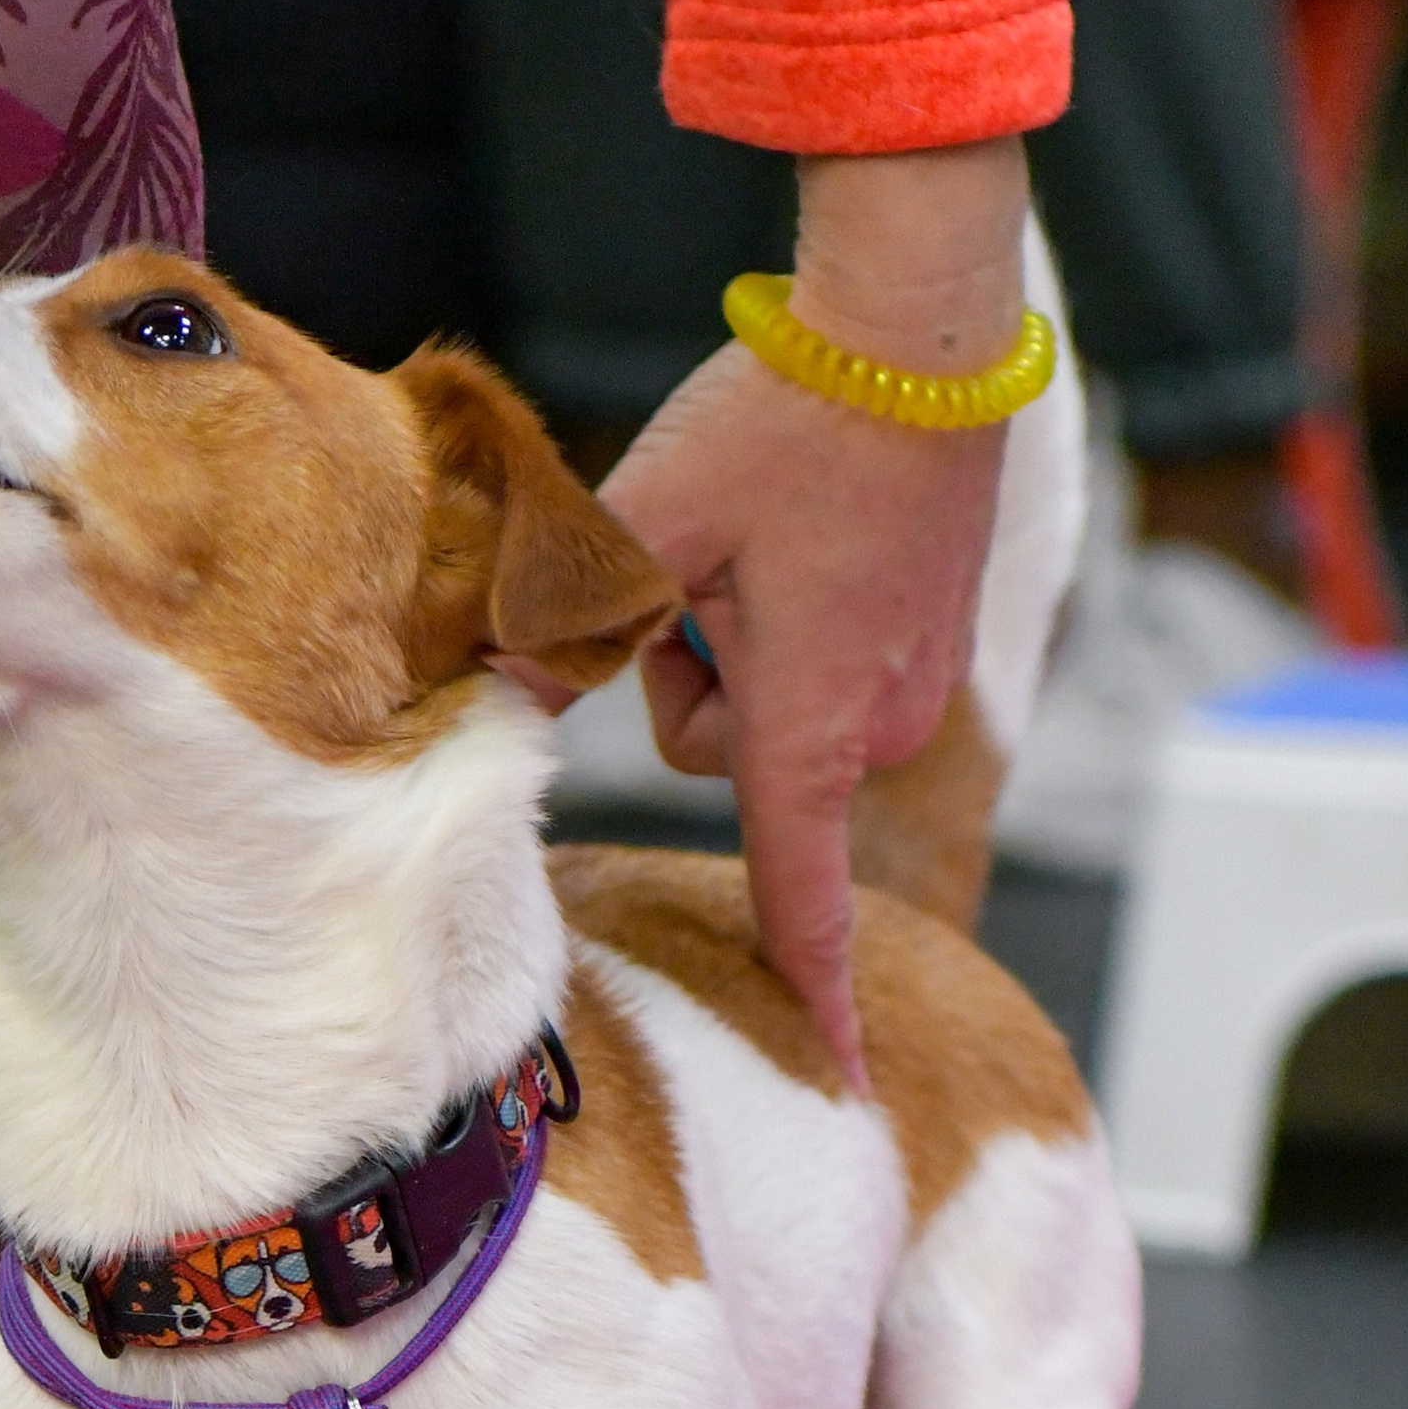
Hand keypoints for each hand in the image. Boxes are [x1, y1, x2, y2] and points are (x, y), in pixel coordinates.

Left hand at [605, 141, 1028, 1092]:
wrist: (919, 328)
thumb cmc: (785, 422)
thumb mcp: (642, 523)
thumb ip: (560, 624)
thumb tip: (480, 700)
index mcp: (806, 723)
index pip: (799, 896)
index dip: (813, 996)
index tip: (846, 1080)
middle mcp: (872, 723)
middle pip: (722, 751)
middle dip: (689, 673)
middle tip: (706, 566)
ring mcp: (911, 680)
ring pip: (768, 702)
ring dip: (736, 635)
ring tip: (760, 534)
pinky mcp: (928, 634)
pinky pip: (822, 658)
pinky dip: (792, 606)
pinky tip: (802, 522)